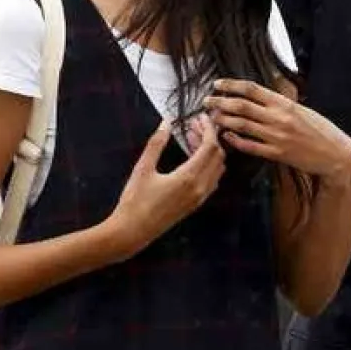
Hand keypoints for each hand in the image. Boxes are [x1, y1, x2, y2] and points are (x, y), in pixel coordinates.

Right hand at [105, 116, 225, 258]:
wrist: (132, 232)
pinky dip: (207, 165)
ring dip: (210, 152)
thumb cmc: (135, 201)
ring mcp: (200, 198)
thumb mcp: (143, 168)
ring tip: (191, 139)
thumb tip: (166, 122)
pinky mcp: (196, 204)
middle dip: (209, 138)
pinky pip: (211, 180)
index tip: (200, 117)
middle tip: (194, 126)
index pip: (210, 147)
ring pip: (217, 169)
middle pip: (218, 156)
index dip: (208, 129)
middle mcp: (200, 188)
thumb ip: (157, 143)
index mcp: (189, 177)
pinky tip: (191, 158)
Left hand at [205, 78, 350, 183]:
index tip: (218, 84)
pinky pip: (251, 146)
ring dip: (224, 120)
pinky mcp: (278, 154)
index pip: (252, 89)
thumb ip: (282, 103)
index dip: (231, 85)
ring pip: (242, 125)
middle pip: (242, 106)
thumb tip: (263, 94)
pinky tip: (225, 137)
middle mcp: (278, 118)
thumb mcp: (302, 110)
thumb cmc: (321, 130)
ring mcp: (277, 136)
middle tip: (207, 101)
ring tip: (212, 117)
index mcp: (285, 103)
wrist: (336, 154)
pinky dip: (236, 141)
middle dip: (220, 102)